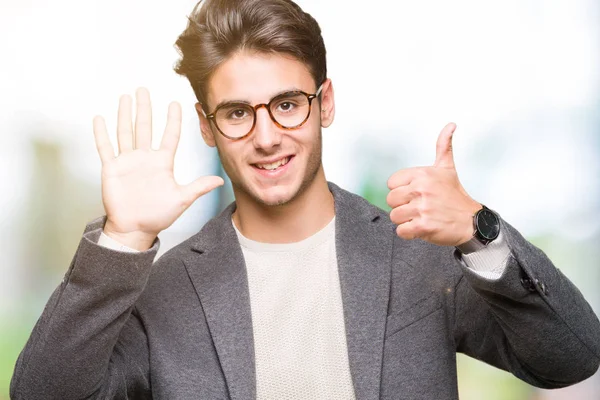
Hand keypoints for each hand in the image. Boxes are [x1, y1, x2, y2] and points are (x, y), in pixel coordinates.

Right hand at [93, 88, 223, 249]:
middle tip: (143, 89)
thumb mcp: (181, 200)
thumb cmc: (158, 215)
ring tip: (125, 97)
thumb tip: (220, 181)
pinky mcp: (112, 169)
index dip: (172, 120)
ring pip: (125, 132)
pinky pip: (105, 148)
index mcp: (163, 163)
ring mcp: (127, 162)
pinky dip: (101, 134)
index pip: (169, 135)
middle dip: (144, 108)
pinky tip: (99, 118)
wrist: (135, 228)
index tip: (175, 103)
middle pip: (144, 127)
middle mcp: (145, 158)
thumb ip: (198, 187)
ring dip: (124, 115)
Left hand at [386, 122, 480, 245]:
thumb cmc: (455, 195)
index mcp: (423, 174)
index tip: (416, 193)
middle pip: (390, 200)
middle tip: (419, 207)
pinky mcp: (424, 226)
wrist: (471, 221)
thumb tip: (451, 124)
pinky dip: (409, 233)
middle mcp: (422, 189)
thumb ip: (443, 146)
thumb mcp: (447, 168)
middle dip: (402, 206)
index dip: (401, 190)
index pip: (391, 183)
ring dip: (405, 220)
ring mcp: (423, 208)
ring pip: (394, 216)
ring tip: (421, 217)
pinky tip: (421, 227)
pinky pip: (401, 231)